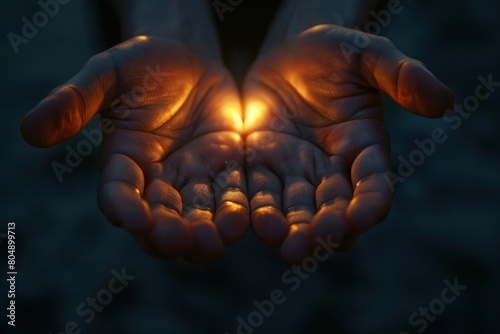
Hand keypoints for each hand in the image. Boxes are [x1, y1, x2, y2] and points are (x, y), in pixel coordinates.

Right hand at [21, 36, 248, 262]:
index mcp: (123, 161)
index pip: (118, 194)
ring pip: (197, 215)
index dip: (124, 209)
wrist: (189, 59)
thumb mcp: (108, 74)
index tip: (135, 220)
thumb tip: (29, 131)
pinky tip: (240, 221)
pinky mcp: (225, 168)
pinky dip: (234, 210)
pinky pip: (230, 194)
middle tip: (178, 241)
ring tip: (214, 244)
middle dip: (167, 233)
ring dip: (204, 233)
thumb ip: (75, 100)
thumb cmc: (142, 64)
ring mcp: (193, 176)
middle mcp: (157, 178)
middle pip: (159, 217)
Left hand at [242, 25, 452, 262]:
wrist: (287, 53)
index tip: (362, 217)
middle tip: (315, 243)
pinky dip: (258, 208)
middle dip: (326, 229)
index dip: (371, 202)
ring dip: (292, 230)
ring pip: (297, 209)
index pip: (374, 183)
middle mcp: (332, 168)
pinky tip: (255, 223)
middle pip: (334, 208)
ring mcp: (295, 170)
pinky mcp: (262, 164)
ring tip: (286, 245)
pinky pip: (261, 190)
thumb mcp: (368, 54)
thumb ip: (401, 74)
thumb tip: (443, 101)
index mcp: (365, 146)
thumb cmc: (334, 51)